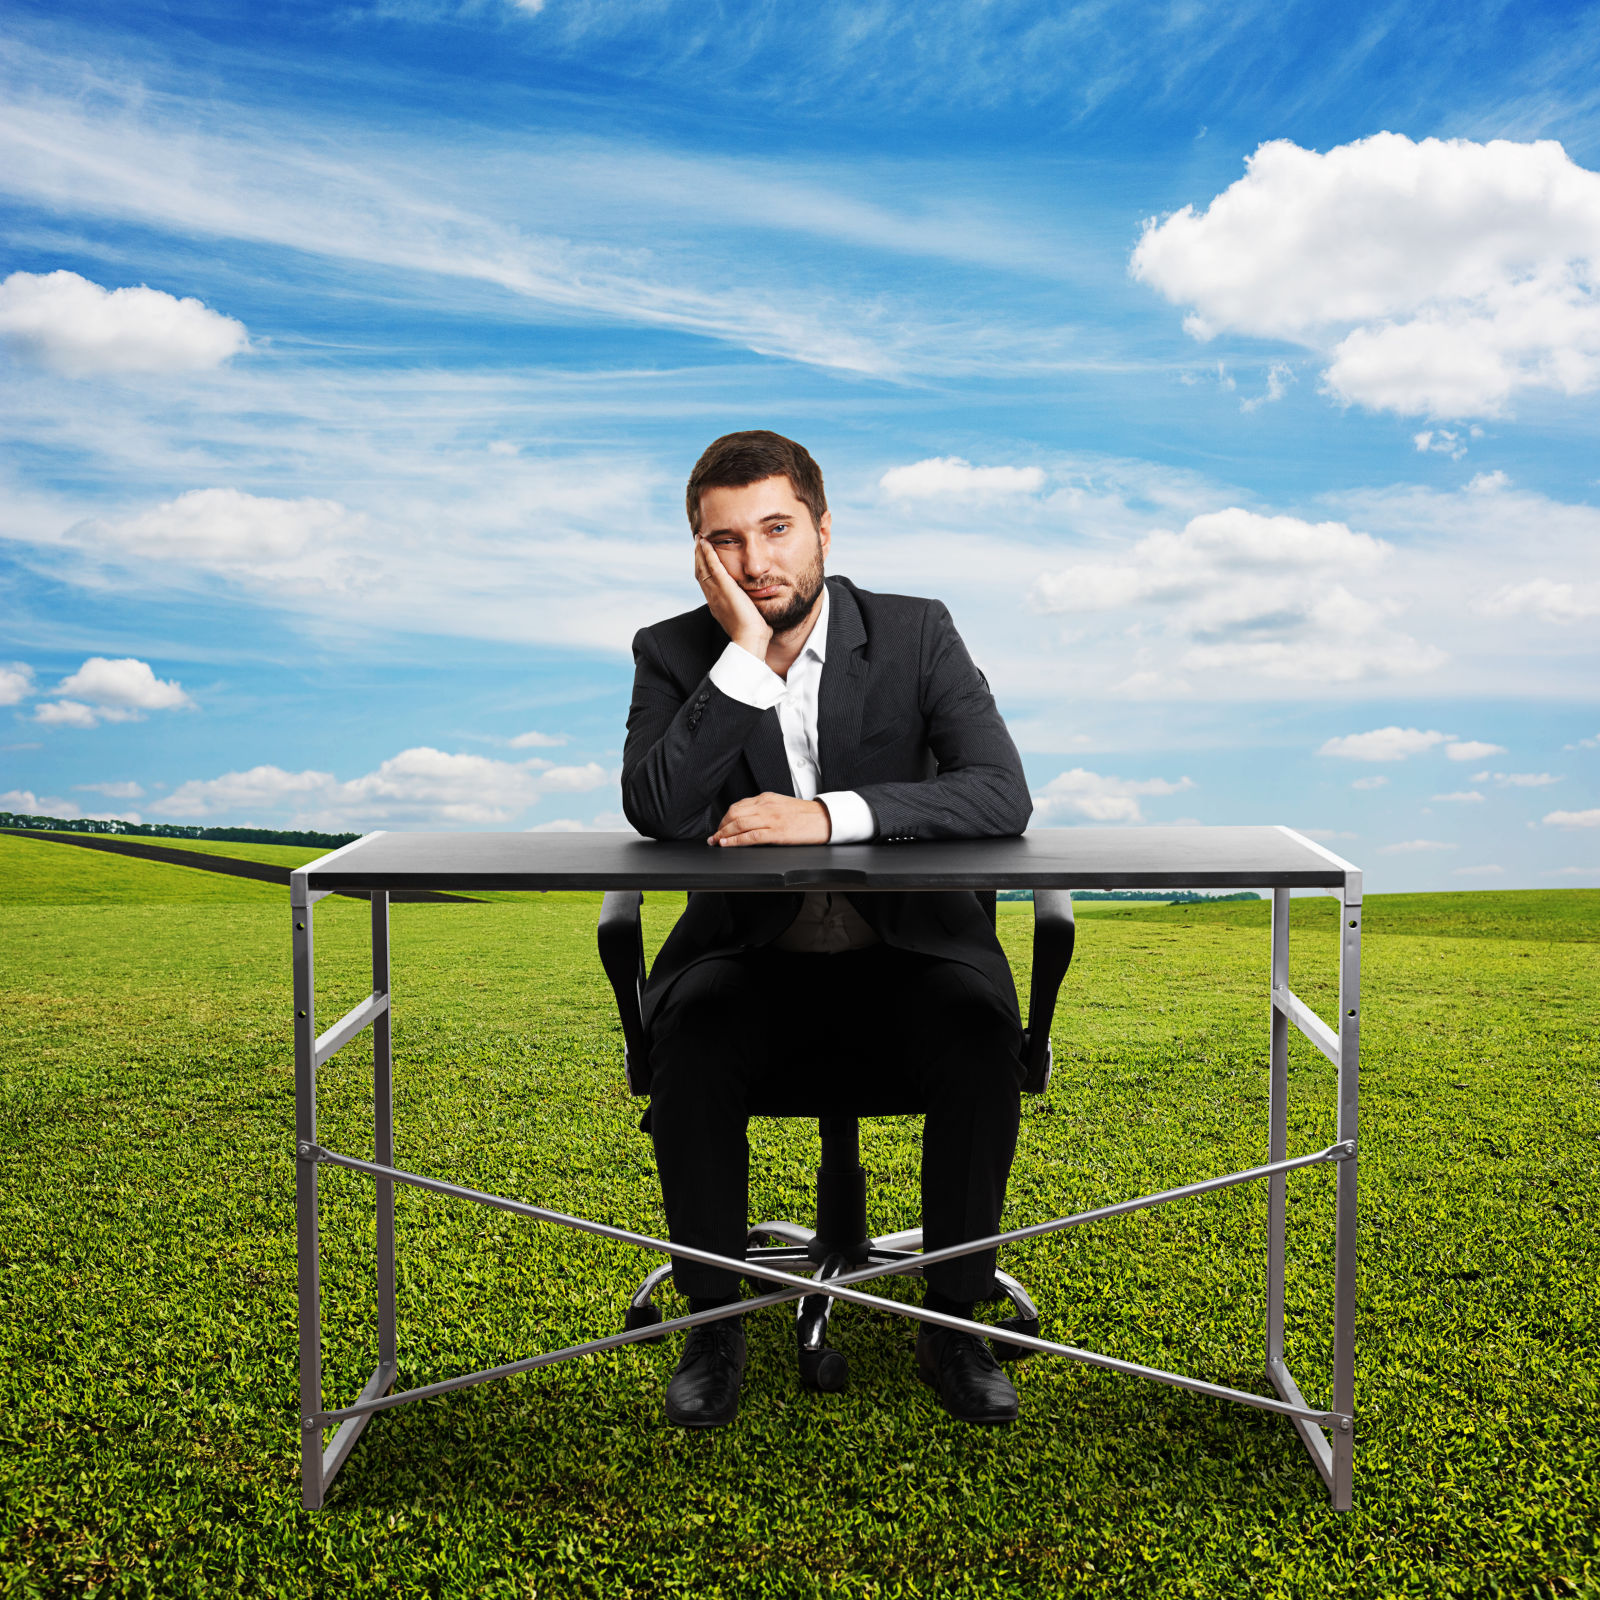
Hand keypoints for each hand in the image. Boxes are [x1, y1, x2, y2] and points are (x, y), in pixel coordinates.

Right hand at [695, 535, 772, 660]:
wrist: (750, 640)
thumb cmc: (754, 633)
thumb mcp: (750, 616)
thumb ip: (750, 607)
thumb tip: (757, 605)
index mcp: (717, 604)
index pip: (707, 582)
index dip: (704, 567)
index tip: (704, 556)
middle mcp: (713, 597)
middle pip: (700, 572)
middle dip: (699, 556)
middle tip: (699, 541)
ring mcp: (716, 592)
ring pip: (703, 567)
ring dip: (700, 551)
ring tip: (700, 538)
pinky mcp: (723, 587)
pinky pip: (712, 566)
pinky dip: (707, 553)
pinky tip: (706, 542)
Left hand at [708, 793, 831, 846]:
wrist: (824, 819)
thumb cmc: (805, 815)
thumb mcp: (781, 805)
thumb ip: (765, 809)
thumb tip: (748, 820)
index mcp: (767, 798)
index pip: (738, 806)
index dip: (725, 817)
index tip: (720, 826)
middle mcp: (766, 806)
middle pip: (734, 814)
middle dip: (721, 826)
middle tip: (714, 836)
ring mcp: (771, 819)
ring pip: (739, 824)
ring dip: (724, 834)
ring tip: (717, 842)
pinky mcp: (776, 832)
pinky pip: (750, 836)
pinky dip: (735, 841)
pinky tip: (728, 844)